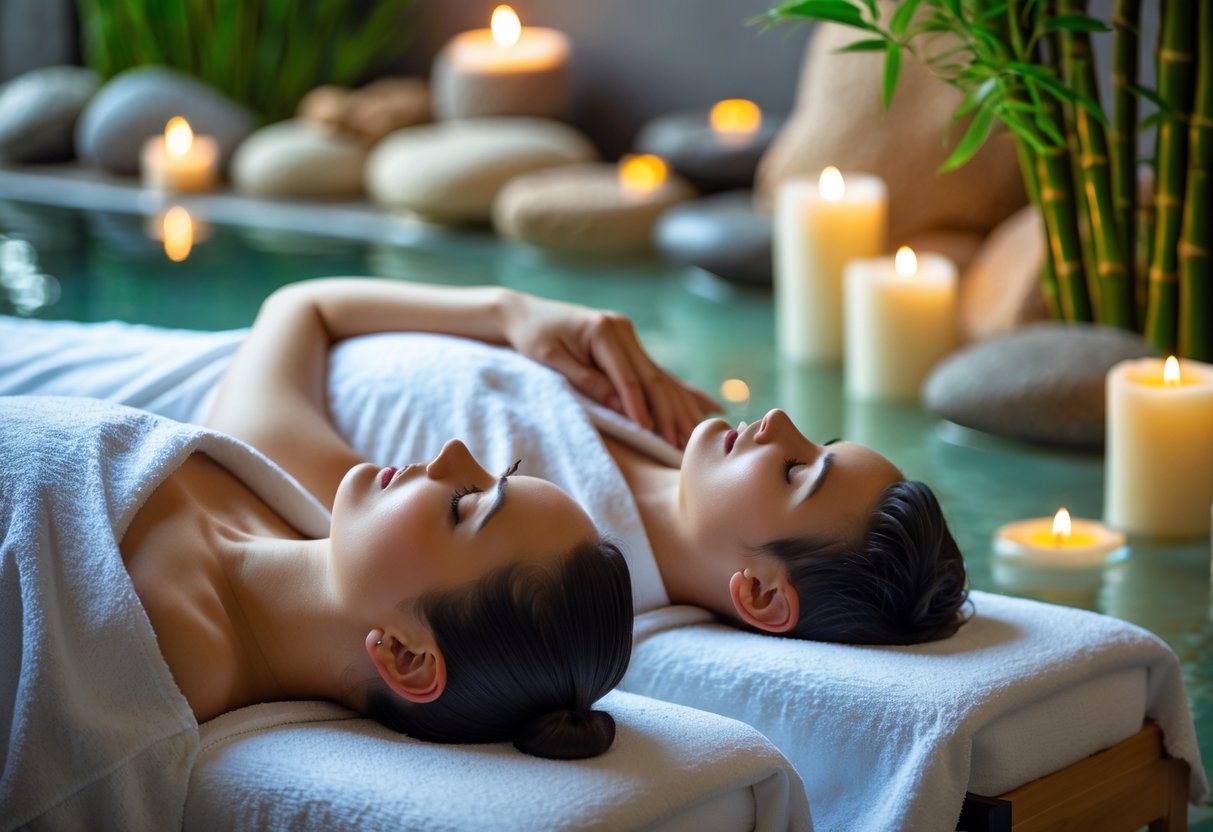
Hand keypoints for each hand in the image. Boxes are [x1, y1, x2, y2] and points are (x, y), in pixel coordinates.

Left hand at [503, 293, 721, 446]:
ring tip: (700, 431)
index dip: (640, 408)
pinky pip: (657, 373)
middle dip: (669, 412)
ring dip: (681, 406)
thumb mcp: (552, 360)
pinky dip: (680, 392)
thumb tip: (622, 407)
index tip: (650, 434)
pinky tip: (707, 405)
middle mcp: (623, 330)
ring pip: (661, 376)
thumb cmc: (533, 337)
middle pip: (653, 377)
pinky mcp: (630, 344)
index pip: (628, 378)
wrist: (525, 314)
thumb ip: (589, 382)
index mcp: (605, 331)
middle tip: (681, 442)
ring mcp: (629, 335)